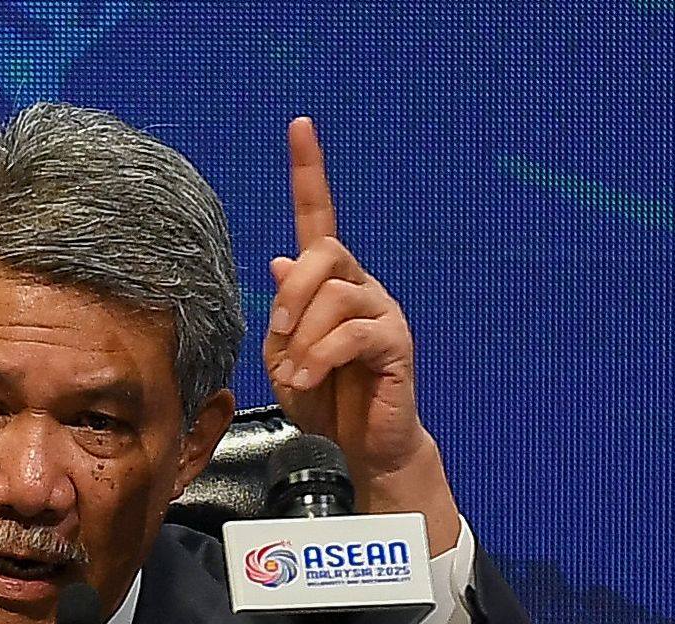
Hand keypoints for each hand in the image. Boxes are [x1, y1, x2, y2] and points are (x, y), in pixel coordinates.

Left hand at [265, 117, 458, 552]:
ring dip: (305, 338)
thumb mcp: (287, 359)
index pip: (320, 216)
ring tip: (297, 375)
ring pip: (336, 295)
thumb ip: (282, 316)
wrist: (363, 446)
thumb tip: (279, 262)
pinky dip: (321, 359)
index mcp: (332, 282)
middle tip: (280, 336)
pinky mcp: (394, 342)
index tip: (299, 126)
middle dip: (293, 293)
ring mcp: (382, 311)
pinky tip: (310, 382)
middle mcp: (361, 285)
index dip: (309, 172)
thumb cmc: (326, 402)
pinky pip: (352, 333)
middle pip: (325, 250)